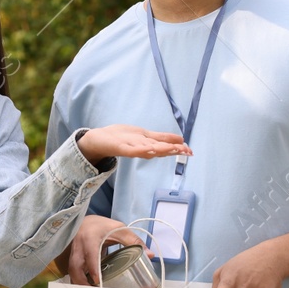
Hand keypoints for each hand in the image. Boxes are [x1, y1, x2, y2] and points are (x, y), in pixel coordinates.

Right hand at [63, 214, 141, 286]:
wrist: (85, 222)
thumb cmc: (102, 226)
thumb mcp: (119, 229)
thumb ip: (134, 241)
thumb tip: (150, 255)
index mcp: (90, 238)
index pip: (90, 254)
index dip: (93, 268)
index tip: (98, 281)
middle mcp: (78, 247)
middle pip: (75, 267)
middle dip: (82, 282)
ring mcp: (73, 254)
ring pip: (71, 272)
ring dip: (79, 284)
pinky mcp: (72, 259)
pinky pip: (72, 272)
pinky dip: (78, 282)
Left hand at [76, 125, 190, 165]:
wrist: (98, 140)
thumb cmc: (121, 137)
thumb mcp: (144, 135)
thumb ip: (161, 139)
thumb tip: (180, 140)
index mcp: (147, 143)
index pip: (164, 145)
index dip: (177, 148)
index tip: (191, 151)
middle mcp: (141, 147)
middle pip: (159, 149)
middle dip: (173, 150)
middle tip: (187, 152)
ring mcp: (131, 147)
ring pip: (149, 149)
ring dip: (161, 150)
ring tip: (174, 150)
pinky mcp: (120, 148)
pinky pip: (132, 150)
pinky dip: (142, 150)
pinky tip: (150, 149)